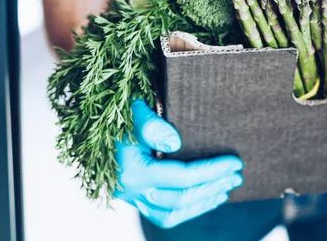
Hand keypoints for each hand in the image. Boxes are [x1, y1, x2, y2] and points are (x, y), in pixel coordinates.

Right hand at [114, 100, 243, 228]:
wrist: (89, 122)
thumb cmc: (114, 113)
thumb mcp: (132, 111)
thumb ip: (152, 125)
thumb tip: (176, 144)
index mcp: (132, 171)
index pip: (181, 177)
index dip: (212, 171)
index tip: (235, 161)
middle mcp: (130, 190)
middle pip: (179, 200)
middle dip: (212, 188)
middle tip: (237, 175)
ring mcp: (130, 196)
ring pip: (170, 214)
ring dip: (201, 203)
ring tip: (225, 190)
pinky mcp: (133, 197)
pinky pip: (162, 213)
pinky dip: (187, 208)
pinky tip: (205, 197)